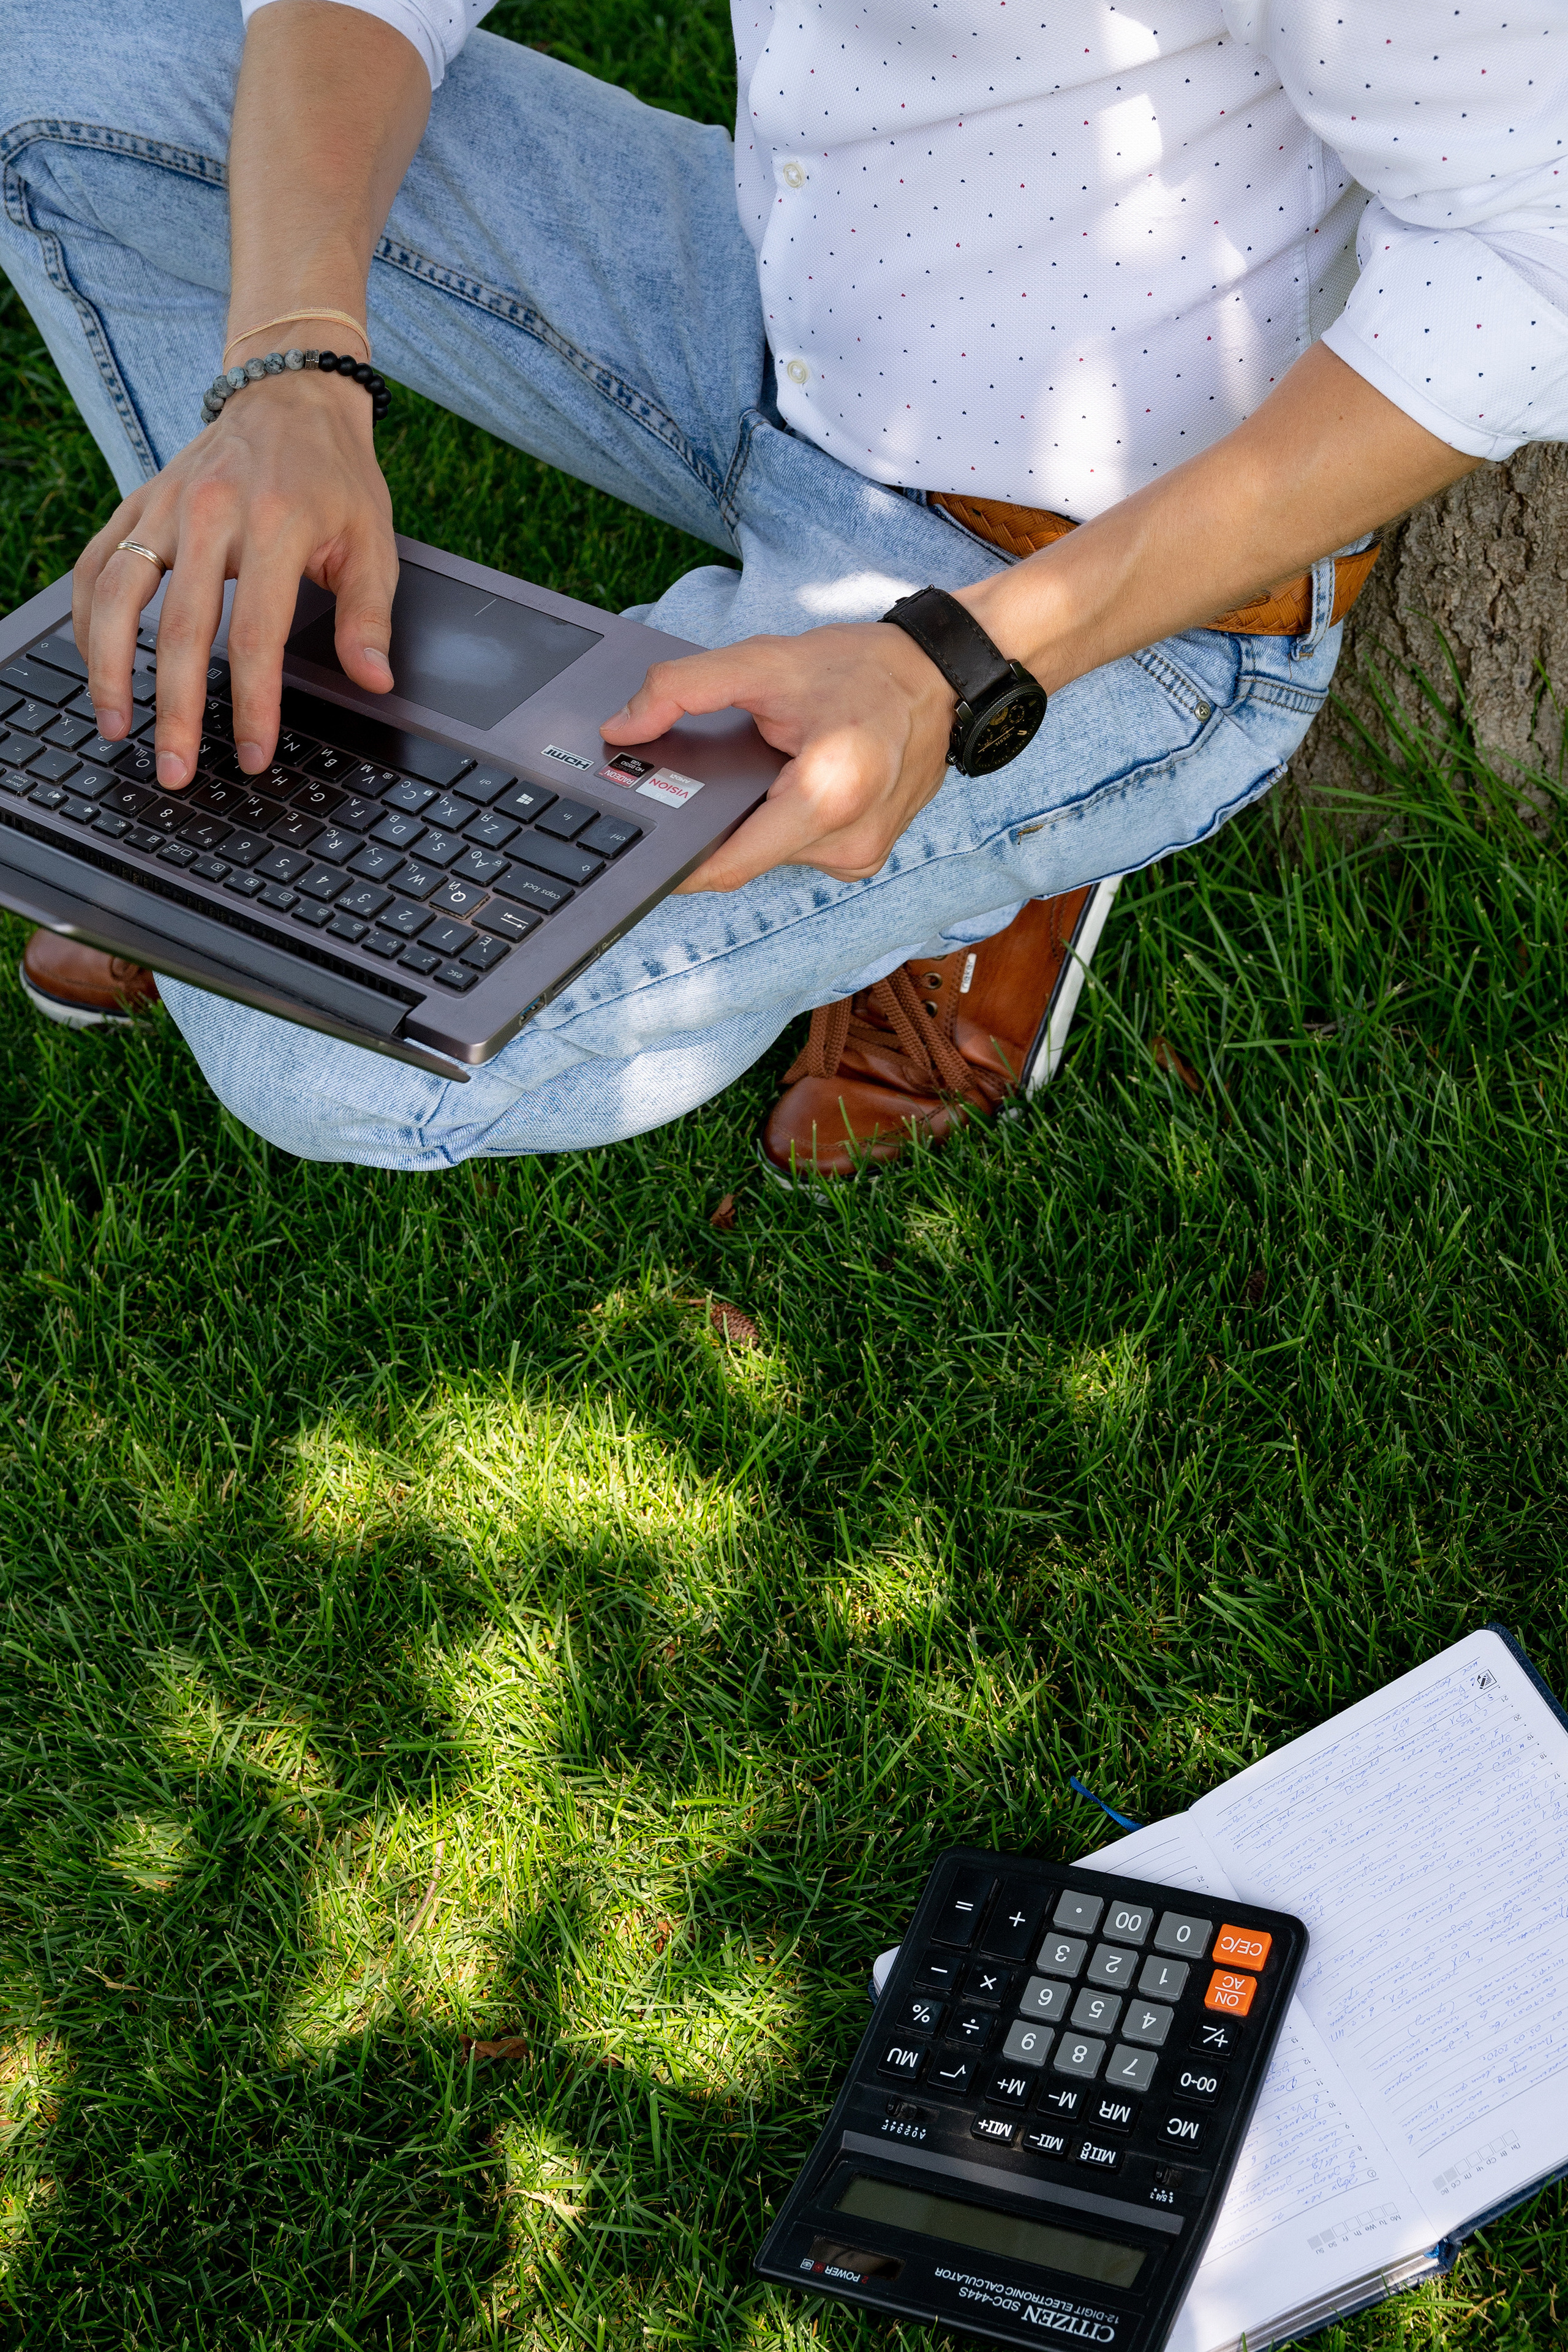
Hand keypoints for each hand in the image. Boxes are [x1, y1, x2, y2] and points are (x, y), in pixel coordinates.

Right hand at [70, 368, 397, 789]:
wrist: (292, 395)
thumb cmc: (336, 476)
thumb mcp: (373, 542)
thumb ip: (369, 617)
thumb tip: (374, 681)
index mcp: (276, 528)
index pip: (256, 638)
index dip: (252, 706)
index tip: (250, 754)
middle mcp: (212, 515)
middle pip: (180, 631)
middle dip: (173, 711)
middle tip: (174, 769)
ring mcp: (166, 507)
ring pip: (116, 596)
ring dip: (109, 670)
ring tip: (116, 726)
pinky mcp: (138, 503)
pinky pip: (94, 565)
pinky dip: (86, 618)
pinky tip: (95, 663)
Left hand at [600, 622, 958, 891]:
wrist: (940, 678)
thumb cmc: (865, 670)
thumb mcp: (765, 661)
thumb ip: (681, 688)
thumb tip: (622, 727)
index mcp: (827, 797)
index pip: (730, 864)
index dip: (680, 863)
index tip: (646, 852)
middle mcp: (849, 841)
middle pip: (746, 857)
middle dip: (721, 823)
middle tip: (720, 773)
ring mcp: (861, 856)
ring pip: (772, 856)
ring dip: (757, 821)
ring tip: (773, 767)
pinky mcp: (865, 857)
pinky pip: (800, 852)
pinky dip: (785, 823)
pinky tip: (798, 782)